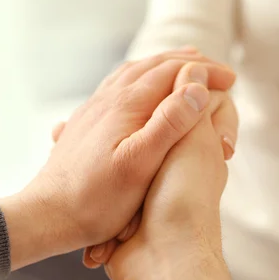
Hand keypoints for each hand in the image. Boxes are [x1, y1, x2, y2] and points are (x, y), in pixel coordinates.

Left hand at [0, 50, 235, 270]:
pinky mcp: (87, 121)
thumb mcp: (140, 165)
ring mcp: (95, 108)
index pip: (174, 72)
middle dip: (191, 64)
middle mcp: (109, 98)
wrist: (47, 215)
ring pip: (136, 72)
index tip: (231, 79)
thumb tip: (196, 88)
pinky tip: (141, 87)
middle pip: (155, 65)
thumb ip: (169, 123)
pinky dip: (142, 77)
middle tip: (218, 71)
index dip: (205, 71)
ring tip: (185, 66)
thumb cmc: (96, 199)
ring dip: (165, 65)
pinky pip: (119, 84)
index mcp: (127, 105)